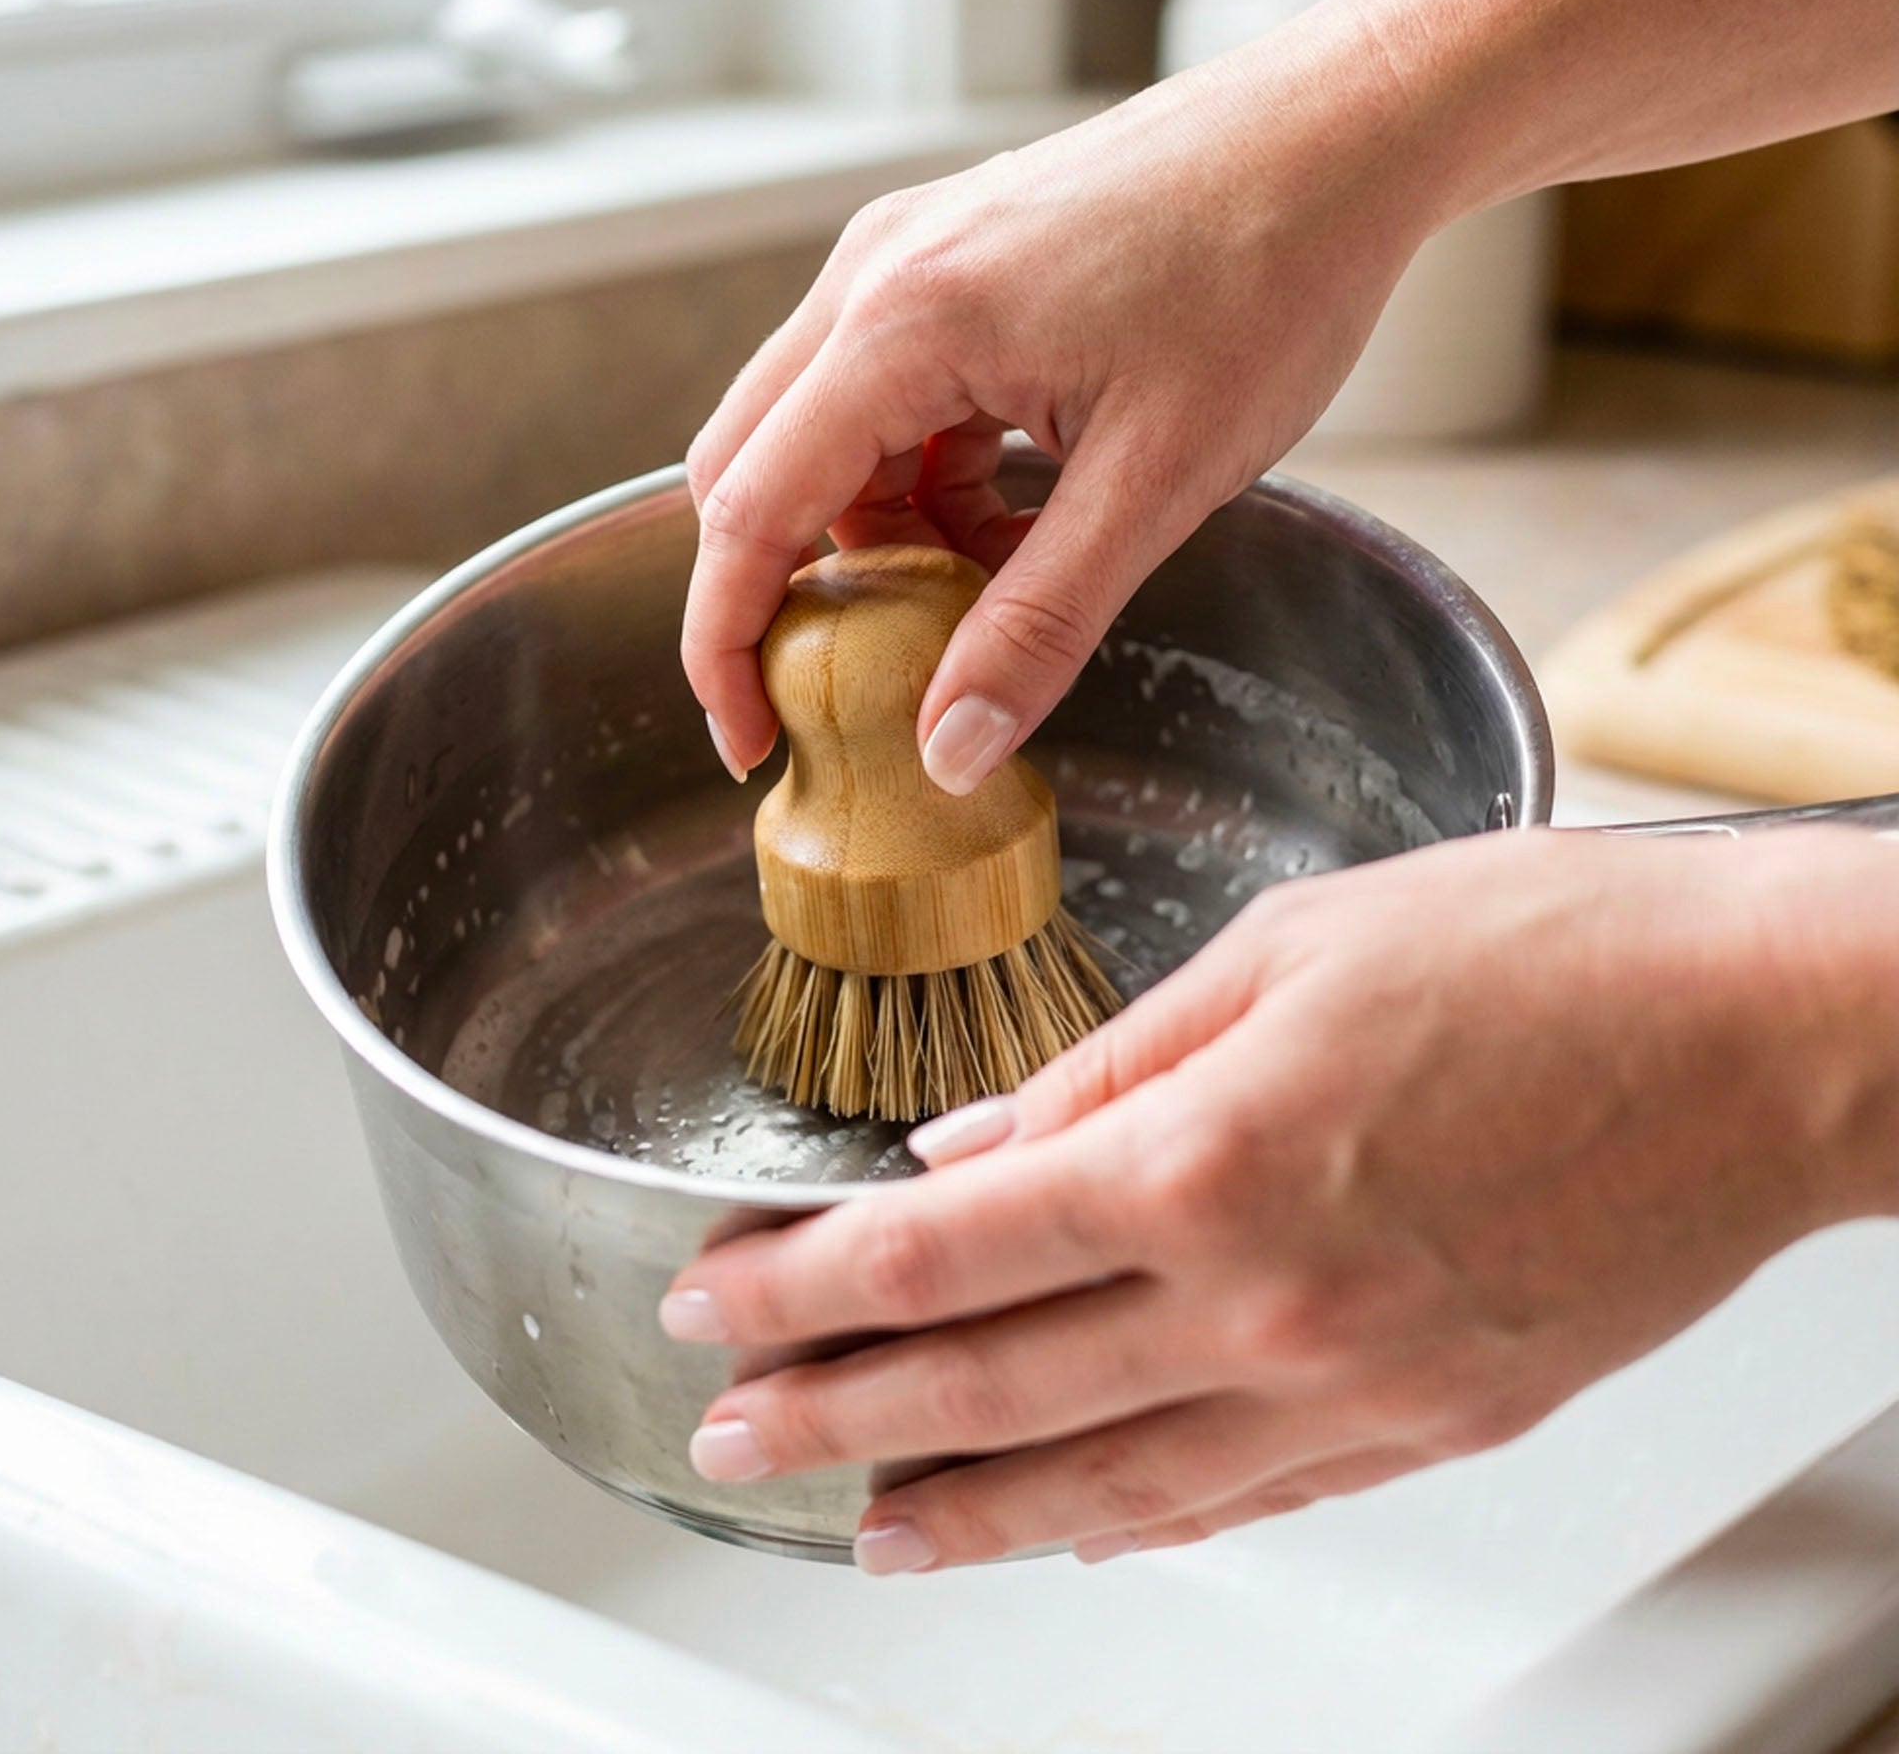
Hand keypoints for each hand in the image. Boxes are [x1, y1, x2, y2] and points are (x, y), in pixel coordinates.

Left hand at [660, 831, 1898, 1572]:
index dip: (805, 1287)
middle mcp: (1265, 1302)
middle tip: (732, 1436)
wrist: (1761, 1037)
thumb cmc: (1548, 952)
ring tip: (866, 1533)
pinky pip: (1246, 1500)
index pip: (940, 1255)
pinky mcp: (1431, 1425)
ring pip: (1107, 1485)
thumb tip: (973, 1147)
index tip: (720, 1299)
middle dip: (835, 1420)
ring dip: (965, 1514)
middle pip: (991, 1389)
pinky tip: (1069, 1527)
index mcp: (1206, 1158)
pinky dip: (1135, 1520)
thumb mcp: (1286, 949)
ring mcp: (1352, 1389)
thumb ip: (1109, 1065)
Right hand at [681, 0, 1450, 789]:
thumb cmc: (1269, 276)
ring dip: (878, 536)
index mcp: (903, 324)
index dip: (724, 641)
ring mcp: (908, 256)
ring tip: (982, 598)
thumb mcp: (1157, 481)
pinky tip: (1016, 519)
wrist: (1342, 131)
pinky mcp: (952, 259)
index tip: (747, 739)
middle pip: (753, 467)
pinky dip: (927, 480)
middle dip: (784, 592)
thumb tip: (946, 748)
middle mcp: (875, 276)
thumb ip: (1040, 623)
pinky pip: (890, 395)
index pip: (747, 509)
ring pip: (824, 436)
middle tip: (837, 691)